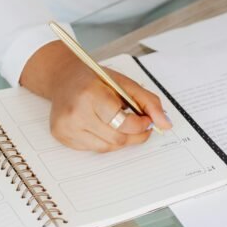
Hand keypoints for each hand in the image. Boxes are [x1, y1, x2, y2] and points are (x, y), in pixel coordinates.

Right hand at [20, 42, 172, 151]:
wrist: (64, 78)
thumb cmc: (95, 79)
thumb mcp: (124, 83)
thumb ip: (148, 102)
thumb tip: (165, 124)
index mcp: (91, 94)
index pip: (123, 123)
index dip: (140, 125)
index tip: (146, 120)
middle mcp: (75, 113)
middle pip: (117, 138)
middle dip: (135, 135)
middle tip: (141, 126)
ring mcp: (66, 127)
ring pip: (106, 147)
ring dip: (120, 139)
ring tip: (121, 124)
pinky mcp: (61, 136)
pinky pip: (93, 148)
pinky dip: (104, 140)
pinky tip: (102, 125)